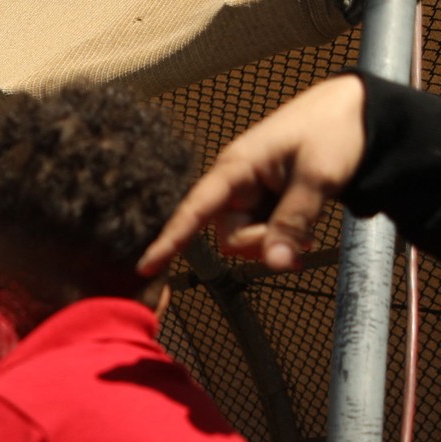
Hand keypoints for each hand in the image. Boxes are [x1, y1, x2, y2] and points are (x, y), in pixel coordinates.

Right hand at [139, 74, 366, 274]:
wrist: (360, 111)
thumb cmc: (334, 131)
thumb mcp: (318, 178)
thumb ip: (293, 222)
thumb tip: (275, 264)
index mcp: (236, 168)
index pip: (194, 209)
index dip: (170, 239)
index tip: (145, 267)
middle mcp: (236, 183)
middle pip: (230, 235)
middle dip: (263, 244)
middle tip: (303, 243)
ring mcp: (251, 193)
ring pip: (247, 237)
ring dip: (276, 242)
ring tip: (310, 233)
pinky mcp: (267, 200)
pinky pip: (264, 232)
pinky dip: (284, 238)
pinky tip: (307, 230)